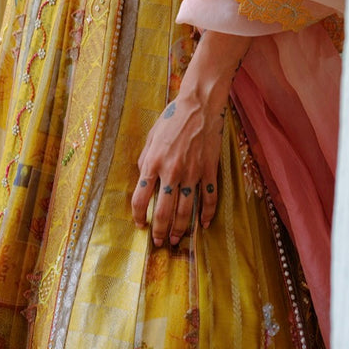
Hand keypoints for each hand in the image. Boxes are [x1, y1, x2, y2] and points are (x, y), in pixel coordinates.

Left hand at [132, 91, 224, 247]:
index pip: (140, 199)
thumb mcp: (151, 136)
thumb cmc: (172, 117)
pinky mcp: (209, 170)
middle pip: (164, 212)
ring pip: (186, 210)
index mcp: (153, 163)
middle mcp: (171, 172)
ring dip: (181, 229)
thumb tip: (143, 178)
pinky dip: (207, 214)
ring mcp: (192, 173)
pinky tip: (203, 225)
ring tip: (177, 239)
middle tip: (159, 242)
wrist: (198, 105)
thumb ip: (145, 159)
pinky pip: (209, 199)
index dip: (138, 216)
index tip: (140, 224)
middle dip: (160, 231)